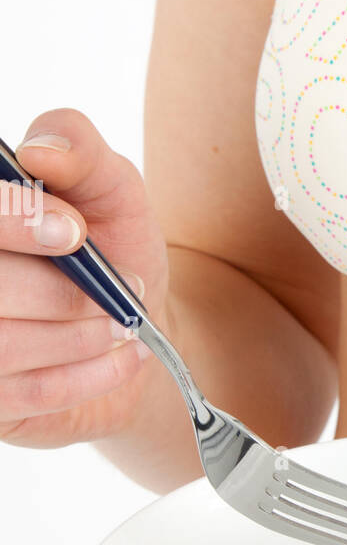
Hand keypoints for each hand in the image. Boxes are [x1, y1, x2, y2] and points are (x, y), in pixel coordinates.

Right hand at [0, 109, 169, 447]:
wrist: (134, 325)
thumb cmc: (111, 246)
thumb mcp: (110, 186)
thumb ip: (80, 150)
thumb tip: (42, 151)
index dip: (15, 221)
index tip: (75, 232)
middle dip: (61, 293)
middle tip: (124, 288)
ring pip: (4, 345)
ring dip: (80, 337)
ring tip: (123, 326)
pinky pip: (25, 394)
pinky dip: (87, 375)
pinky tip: (123, 356)